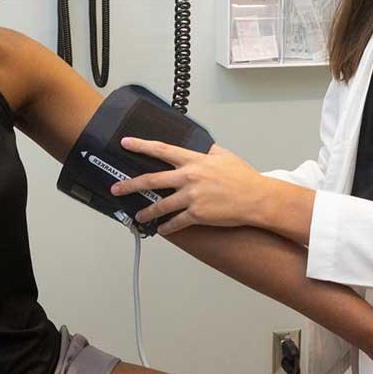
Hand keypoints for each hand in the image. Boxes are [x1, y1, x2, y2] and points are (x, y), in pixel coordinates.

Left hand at [109, 138, 268, 235]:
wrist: (256, 198)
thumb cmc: (244, 177)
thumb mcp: (224, 156)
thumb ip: (208, 150)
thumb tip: (199, 146)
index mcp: (194, 160)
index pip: (162, 150)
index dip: (141, 146)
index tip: (126, 143)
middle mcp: (189, 177)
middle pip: (152, 180)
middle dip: (130, 184)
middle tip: (117, 188)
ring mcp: (192, 197)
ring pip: (160, 204)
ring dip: (146, 210)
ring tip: (138, 215)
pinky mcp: (197, 214)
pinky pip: (176, 222)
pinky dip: (167, 227)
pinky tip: (162, 230)